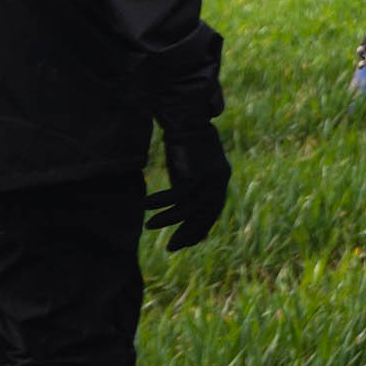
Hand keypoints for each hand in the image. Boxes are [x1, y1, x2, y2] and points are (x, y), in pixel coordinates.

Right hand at [146, 122, 231, 250]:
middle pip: (204, 215)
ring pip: (188, 208)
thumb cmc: (184, 144)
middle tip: (171, 248)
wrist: (186, 118)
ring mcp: (210, 178)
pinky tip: (145, 206)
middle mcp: (219, 182)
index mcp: (221, 181)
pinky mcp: (196, 172)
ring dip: (167, 219)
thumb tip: (182, 212)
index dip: (199, 229)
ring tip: (148, 226)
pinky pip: (176, 195)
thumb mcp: (189, 170)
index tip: (186, 242)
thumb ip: (189, 190)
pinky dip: (159, 202)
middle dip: (187, 233)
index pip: (212, 212)